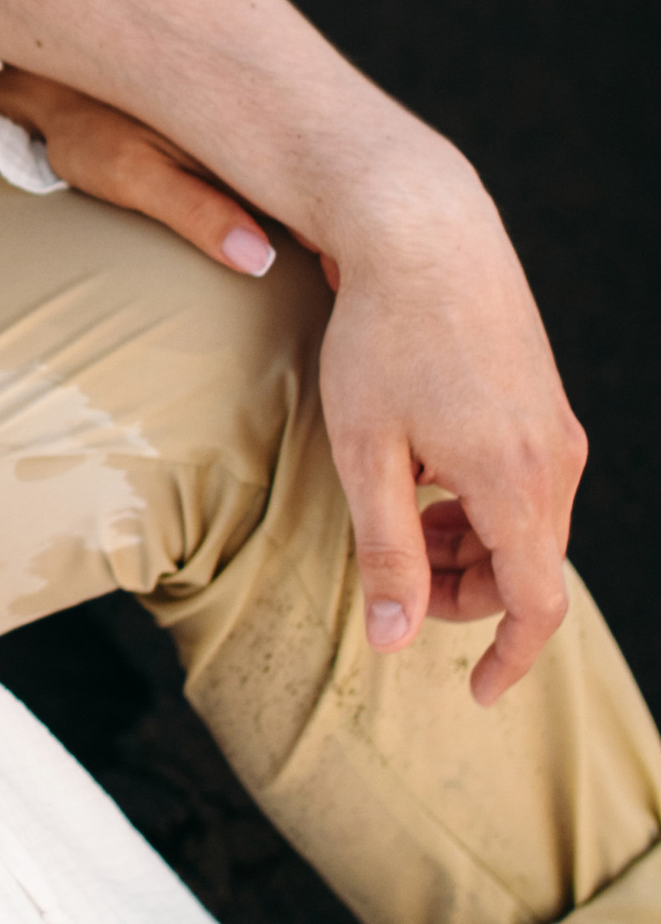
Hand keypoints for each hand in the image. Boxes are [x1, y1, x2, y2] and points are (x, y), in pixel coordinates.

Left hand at [0, 68, 585, 706]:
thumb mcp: (366, 450)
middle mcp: (555, 460)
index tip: (472, 693)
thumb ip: (385, 551)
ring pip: (525, 526)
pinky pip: (523, 482)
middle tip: (393, 579)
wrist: (424, 229)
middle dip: (464, 594)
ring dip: (466, 547)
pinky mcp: (544, 400)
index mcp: (516, 484)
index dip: (507, 660)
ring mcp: (556, 427)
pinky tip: (419, 472)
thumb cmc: (382, 336)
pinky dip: (477, 503)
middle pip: (526, 568)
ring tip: (396, 519)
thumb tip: (394, 640)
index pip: (534, 606)